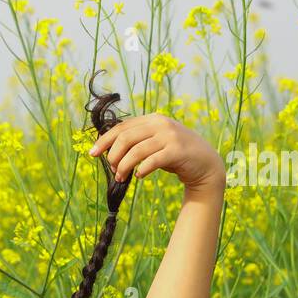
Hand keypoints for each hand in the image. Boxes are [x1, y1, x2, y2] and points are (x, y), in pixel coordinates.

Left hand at [88, 113, 224, 188]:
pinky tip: (139, 176)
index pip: (122, 127)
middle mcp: (160, 124)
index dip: (104, 140)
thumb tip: (107, 152)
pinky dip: (141, 170)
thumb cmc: (174, 155)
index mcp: (152, 119)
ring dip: (124, 166)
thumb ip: (136, 142)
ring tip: (121, 177)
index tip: (92, 154)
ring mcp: (170, 136)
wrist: (205, 163)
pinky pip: (152, 161)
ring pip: (136, 151)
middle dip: (113, 156)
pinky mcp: (177, 151)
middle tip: (112, 170)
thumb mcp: (154, 143)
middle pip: (125, 138)